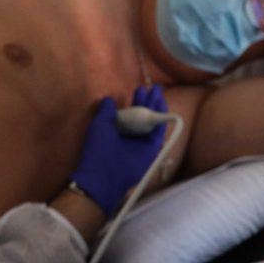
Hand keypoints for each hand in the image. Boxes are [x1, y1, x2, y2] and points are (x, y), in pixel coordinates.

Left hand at [68, 85, 168, 215]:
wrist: (105, 174)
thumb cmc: (98, 149)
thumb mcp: (99, 125)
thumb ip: (106, 111)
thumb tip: (108, 98)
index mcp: (117, 129)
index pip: (129, 111)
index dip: (135, 100)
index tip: (140, 89)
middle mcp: (130, 134)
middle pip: (143, 114)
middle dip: (148, 101)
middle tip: (154, 88)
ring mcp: (141, 142)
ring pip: (152, 121)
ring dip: (156, 107)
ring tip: (159, 94)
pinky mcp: (151, 149)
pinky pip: (159, 132)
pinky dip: (163, 121)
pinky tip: (165, 109)